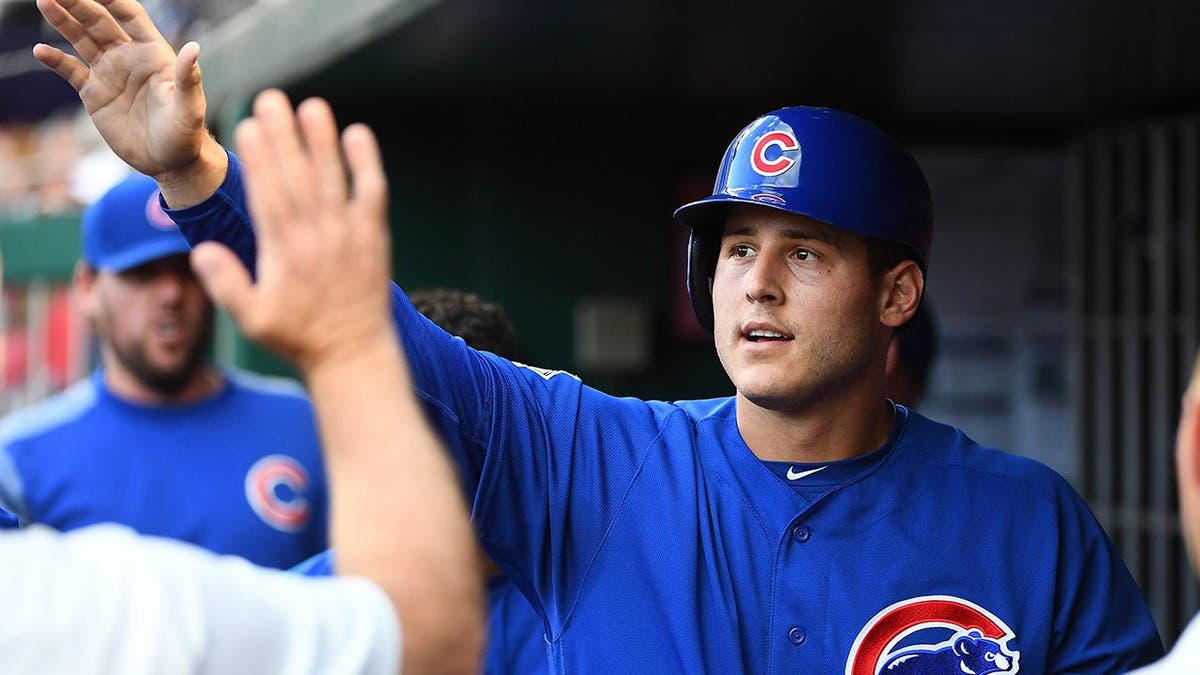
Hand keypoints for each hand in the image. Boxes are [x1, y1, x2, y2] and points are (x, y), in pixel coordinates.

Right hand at [33, 0, 224, 203]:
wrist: (170, 162)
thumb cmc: (186, 134)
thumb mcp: (190, 108)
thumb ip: (188, 78)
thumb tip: (193, 48)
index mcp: (153, 53)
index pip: (129, 15)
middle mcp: (129, 57)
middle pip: (99, 22)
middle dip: (79, 4)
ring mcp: (110, 74)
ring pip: (82, 39)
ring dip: (63, 21)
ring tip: (45, 3)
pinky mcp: (95, 94)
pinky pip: (71, 71)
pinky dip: (55, 60)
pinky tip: (40, 51)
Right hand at [189, 90, 393, 374]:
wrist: (353, 355)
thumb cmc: (298, 338)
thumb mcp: (251, 319)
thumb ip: (226, 285)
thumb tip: (200, 252)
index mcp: (283, 253)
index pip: (268, 196)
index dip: (259, 160)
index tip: (247, 126)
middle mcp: (317, 238)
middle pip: (298, 178)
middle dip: (284, 136)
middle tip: (271, 99)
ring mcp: (348, 235)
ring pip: (333, 180)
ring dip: (322, 141)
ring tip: (312, 106)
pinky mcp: (373, 238)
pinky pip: (371, 194)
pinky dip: (366, 165)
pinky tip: (358, 134)